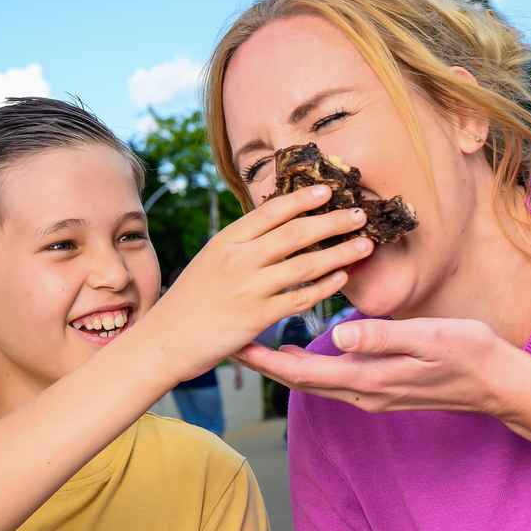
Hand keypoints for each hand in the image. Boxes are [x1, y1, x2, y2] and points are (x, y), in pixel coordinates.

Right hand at [138, 185, 373, 383]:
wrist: (165, 340)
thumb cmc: (191, 299)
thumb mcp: (211, 260)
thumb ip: (243, 243)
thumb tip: (278, 224)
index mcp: (227, 240)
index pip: (271, 211)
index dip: (303, 199)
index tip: (328, 190)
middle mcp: (239, 259)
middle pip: (295, 234)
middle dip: (332, 221)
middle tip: (359, 214)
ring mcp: (249, 288)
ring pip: (305, 265)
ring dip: (339, 252)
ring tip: (364, 244)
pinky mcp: (257, 317)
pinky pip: (301, 298)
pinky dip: (325, 286)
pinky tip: (343, 278)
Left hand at [234, 317, 517, 415]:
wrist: (499, 384)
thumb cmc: (469, 353)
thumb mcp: (428, 337)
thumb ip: (382, 337)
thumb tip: (337, 336)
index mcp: (369, 379)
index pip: (303, 374)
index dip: (265, 361)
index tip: (236, 344)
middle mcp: (364, 393)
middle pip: (301, 382)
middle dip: (264, 363)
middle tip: (231, 341)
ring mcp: (374, 394)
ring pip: (316, 382)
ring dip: (284, 365)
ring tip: (256, 343)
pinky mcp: (383, 389)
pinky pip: (334, 380)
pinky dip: (309, 366)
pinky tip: (302, 350)